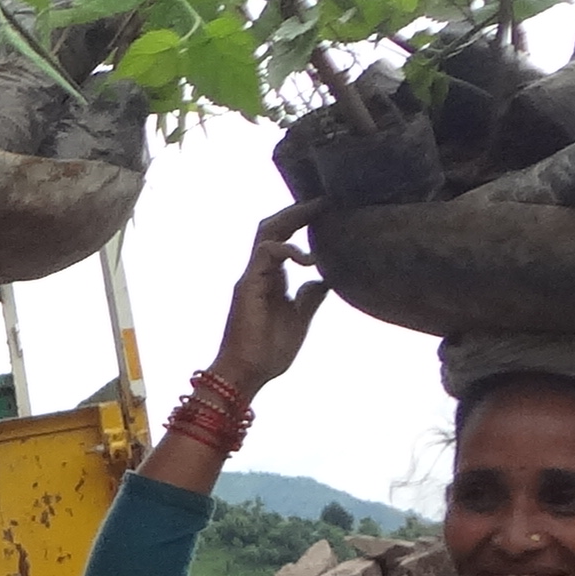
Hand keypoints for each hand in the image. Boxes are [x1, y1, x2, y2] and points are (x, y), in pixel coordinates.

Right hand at [211, 204, 327, 394]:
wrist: (247, 374)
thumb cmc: (268, 353)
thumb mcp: (300, 320)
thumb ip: (309, 298)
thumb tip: (323, 278)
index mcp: (271, 280)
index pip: (283, 240)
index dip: (302, 222)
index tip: (327, 210)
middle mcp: (259, 273)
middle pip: (272, 228)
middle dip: (296, 211)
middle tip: (324, 200)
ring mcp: (252, 277)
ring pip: (266, 233)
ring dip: (291, 218)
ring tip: (317, 209)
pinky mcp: (248, 285)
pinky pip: (266, 254)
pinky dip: (288, 250)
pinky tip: (309, 260)